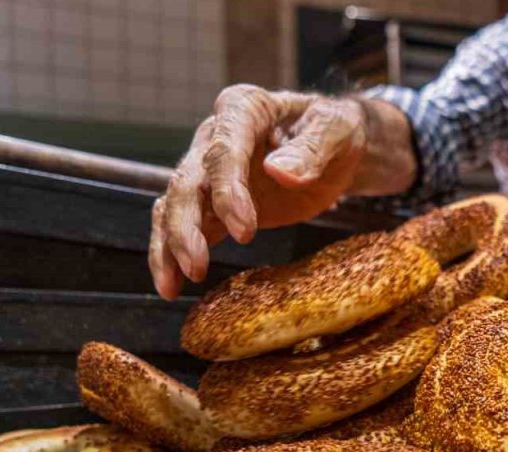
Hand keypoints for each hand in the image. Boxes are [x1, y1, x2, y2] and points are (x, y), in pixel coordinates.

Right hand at [149, 85, 370, 299]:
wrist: (337, 148)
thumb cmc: (336, 130)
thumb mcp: (337, 130)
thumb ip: (312, 148)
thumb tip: (278, 171)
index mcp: (244, 109)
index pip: (223, 149)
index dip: (227, 191)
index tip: (243, 231)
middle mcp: (215, 137)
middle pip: (187, 182)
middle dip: (186, 226)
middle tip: (197, 266)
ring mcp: (209, 172)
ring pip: (175, 207)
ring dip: (170, 245)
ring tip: (172, 285)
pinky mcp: (214, 204)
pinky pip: (184, 227)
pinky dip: (173, 255)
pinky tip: (172, 285)